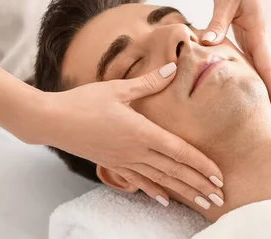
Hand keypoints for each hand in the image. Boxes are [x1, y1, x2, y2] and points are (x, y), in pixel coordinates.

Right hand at [25, 63, 223, 206]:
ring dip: (183, 192)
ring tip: (202, 203)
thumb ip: (148, 82)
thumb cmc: (83, 101)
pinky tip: (166, 200)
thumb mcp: (117, 88)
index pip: (178, 151)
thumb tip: (173, 67)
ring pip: (160, 180)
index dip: (201, 165)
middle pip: (174, 171)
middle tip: (219, 198)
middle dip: (199, 185)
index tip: (218, 176)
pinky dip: (154, 191)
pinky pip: (139, 181)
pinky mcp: (113, 164)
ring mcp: (124, 161)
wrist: (51, 120)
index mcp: (141, 132)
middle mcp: (135, 151)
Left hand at [202, 0, 270, 128]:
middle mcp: (261, 41)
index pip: (268, 71)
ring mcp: (257, 41)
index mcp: (258, 33)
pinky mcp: (250, 39)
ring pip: (264, 73)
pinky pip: (255, 65)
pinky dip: (258, 82)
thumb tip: (207, 44)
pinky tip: (256, 96)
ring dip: (270, 96)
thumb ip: (217, 22)